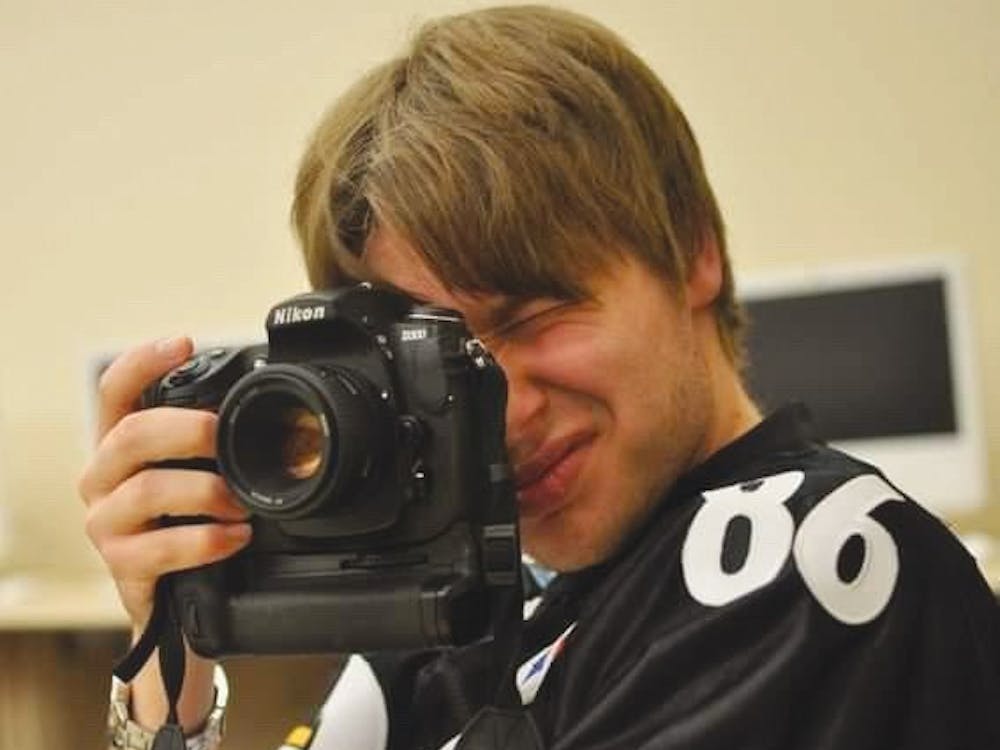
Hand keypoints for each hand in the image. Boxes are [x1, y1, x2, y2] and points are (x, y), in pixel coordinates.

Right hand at [78, 336, 250, 728]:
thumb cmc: (192, 525)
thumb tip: (265, 400)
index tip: (184, 342)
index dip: (144, 361)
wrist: (177, 603)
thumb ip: (213, 441)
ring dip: (204, 491)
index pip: (116, 390)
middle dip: (188, 429)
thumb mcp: (200, 475)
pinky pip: (159, 547)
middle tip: (225, 436)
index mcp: (122, 445)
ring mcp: (106, 522)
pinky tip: (234, 536)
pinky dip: (204, 540)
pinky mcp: (120, 564)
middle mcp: (104, 477)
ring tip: (242, 503)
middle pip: (131, 433)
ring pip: (146, 489)